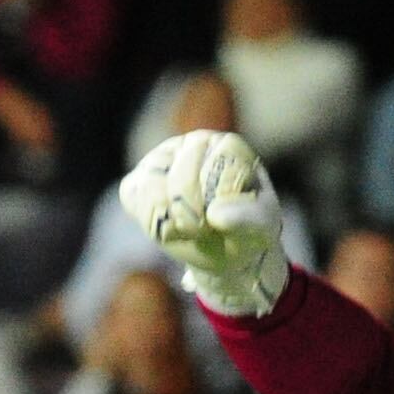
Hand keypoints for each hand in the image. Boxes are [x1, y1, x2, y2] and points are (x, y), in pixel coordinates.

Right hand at [119, 130, 290, 318]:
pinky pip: (132, 193)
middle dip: (189, 215)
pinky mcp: (140, 179)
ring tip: (188, 229)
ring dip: (167, 217)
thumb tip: (215, 213)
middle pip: (177, 177)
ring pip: (150, 184)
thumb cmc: (248, 232)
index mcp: (227, 146)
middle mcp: (194, 144)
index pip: (208, 167)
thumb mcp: (262, 227)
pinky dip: (147, 217)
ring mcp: (163, 159)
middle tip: (204, 230)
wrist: (227, 250)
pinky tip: (169, 226)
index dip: (207, 201)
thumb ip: (248, 218)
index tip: (219, 222)